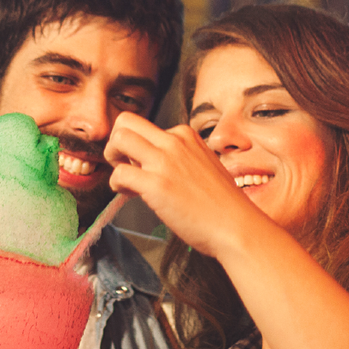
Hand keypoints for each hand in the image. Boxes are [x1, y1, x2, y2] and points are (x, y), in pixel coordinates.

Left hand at [104, 111, 266, 257]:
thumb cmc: (222, 205)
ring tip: (125, 179)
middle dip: (116, 142)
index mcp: (186, 136)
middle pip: (126, 122)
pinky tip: (131, 195)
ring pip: (118, 138)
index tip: (146, 168)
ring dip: (112, 158)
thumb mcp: (205, 166)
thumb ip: (181, 158)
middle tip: (122, 164)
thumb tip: (157, 163)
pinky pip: (119, 173)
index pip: (147, 127)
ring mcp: (165, 161)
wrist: (236, 226)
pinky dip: (117, 185)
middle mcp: (175, 142)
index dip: (140, 149)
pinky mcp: (156, 184)